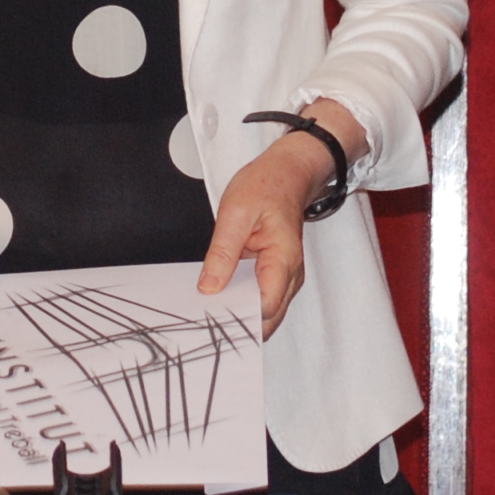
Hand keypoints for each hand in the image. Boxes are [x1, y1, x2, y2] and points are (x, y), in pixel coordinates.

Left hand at [202, 137, 333, 333]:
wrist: (288, 173)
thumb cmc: (267, 186)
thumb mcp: (235, 213)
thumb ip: (223, 252)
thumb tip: (209, 287)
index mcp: (283, 260)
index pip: (264, 308)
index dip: (238, 315)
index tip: (211, 313)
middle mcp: (290, 275)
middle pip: (267, 319)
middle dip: (238, 321)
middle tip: (205, 316)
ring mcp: (285, 277)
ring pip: (265, 313)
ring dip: (240, 313)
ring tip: (210, 309)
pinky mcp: (276, 275)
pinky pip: (261, 298)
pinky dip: (242, 302)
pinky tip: (221, 297)